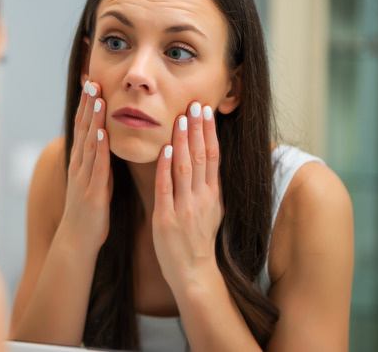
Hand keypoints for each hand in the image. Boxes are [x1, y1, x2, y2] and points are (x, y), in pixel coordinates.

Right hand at [56, 81, 111, 253]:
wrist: (77, 240)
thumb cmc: (89, 211)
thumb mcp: (94, 180)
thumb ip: (99, 161)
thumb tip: (106, 142)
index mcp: (82, 162)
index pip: (84, 127)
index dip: (88, 105)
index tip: (93, 82)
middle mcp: (79, 165)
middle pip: (83, 128)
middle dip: (87, 104)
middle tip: (91, 79)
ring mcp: (84, 177)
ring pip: (88, 142)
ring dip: (92, 119)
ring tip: (97, 97)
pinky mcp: (91, 191)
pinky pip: (95, 167)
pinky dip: (97, 148)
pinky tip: (101, 133)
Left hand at [152, 102, 223, 287]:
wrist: (193, 272)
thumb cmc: (199, 240)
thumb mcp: (213, 210)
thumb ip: (210, 186)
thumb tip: (211, 161)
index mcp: (213, 195)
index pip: (212, 157)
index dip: (209, 132)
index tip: (205, 111)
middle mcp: (201, 198)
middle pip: (200, 157)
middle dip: (197, 129)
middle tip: (194, 104)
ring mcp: (184, 207)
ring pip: (184, 168)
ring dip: (182, 141)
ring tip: (180, 119)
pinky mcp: (166, 218)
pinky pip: (165, 188)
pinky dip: (165, 167)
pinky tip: (164, 149)